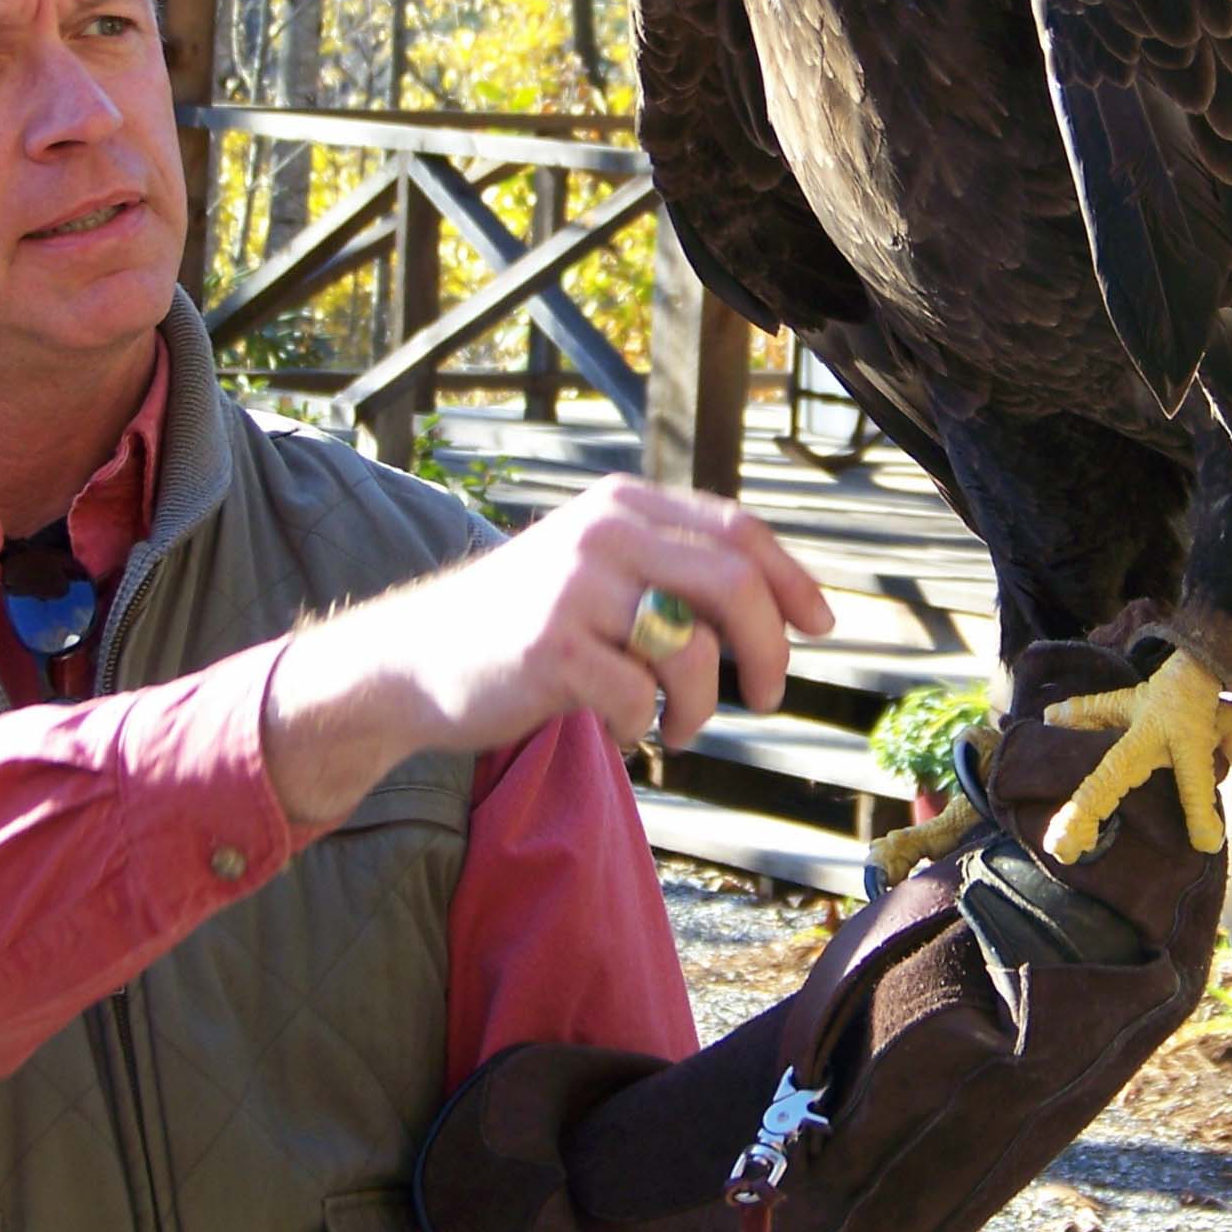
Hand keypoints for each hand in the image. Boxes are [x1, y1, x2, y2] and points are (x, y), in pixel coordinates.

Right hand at [263, 476, 833, 820]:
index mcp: (623, 504)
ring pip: (693, 648)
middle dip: (769, 648)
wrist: (410, 658)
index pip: (738, 529)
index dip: (791, 580)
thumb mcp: (599, 569)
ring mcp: (573, 586)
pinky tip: (617, 727)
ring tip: (677, 725)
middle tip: (770, 694)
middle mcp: (603, 531)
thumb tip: (784, 604)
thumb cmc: (525, 624)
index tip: (821, 625)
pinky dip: (642, 726)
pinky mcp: (548, 646)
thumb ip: (674, 569)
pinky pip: (639, 696)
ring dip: (701, 704)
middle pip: (734, 582)